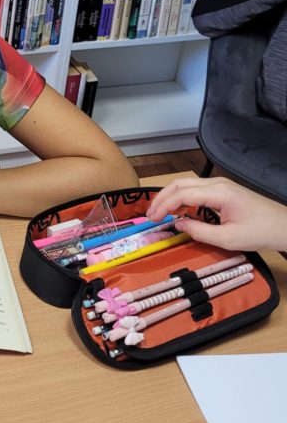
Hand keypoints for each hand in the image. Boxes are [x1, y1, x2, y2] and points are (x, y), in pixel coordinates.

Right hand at [146, 177, 286, 252]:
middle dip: (162, 198)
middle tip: (149, 215)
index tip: (152, 220)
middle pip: (180, 184)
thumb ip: (199, 232)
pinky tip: (177, 210)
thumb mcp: (228, 239)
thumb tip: (178, 225)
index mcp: (218, 193)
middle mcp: (217, 183)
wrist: (285, 226)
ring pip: (187, 184)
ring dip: (170, 197)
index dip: (163, 206)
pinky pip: (196, 189)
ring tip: (159, 213)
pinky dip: (182, 198)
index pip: (181, 194)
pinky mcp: (224, 190)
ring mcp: (221, 185)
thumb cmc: (260, 232)